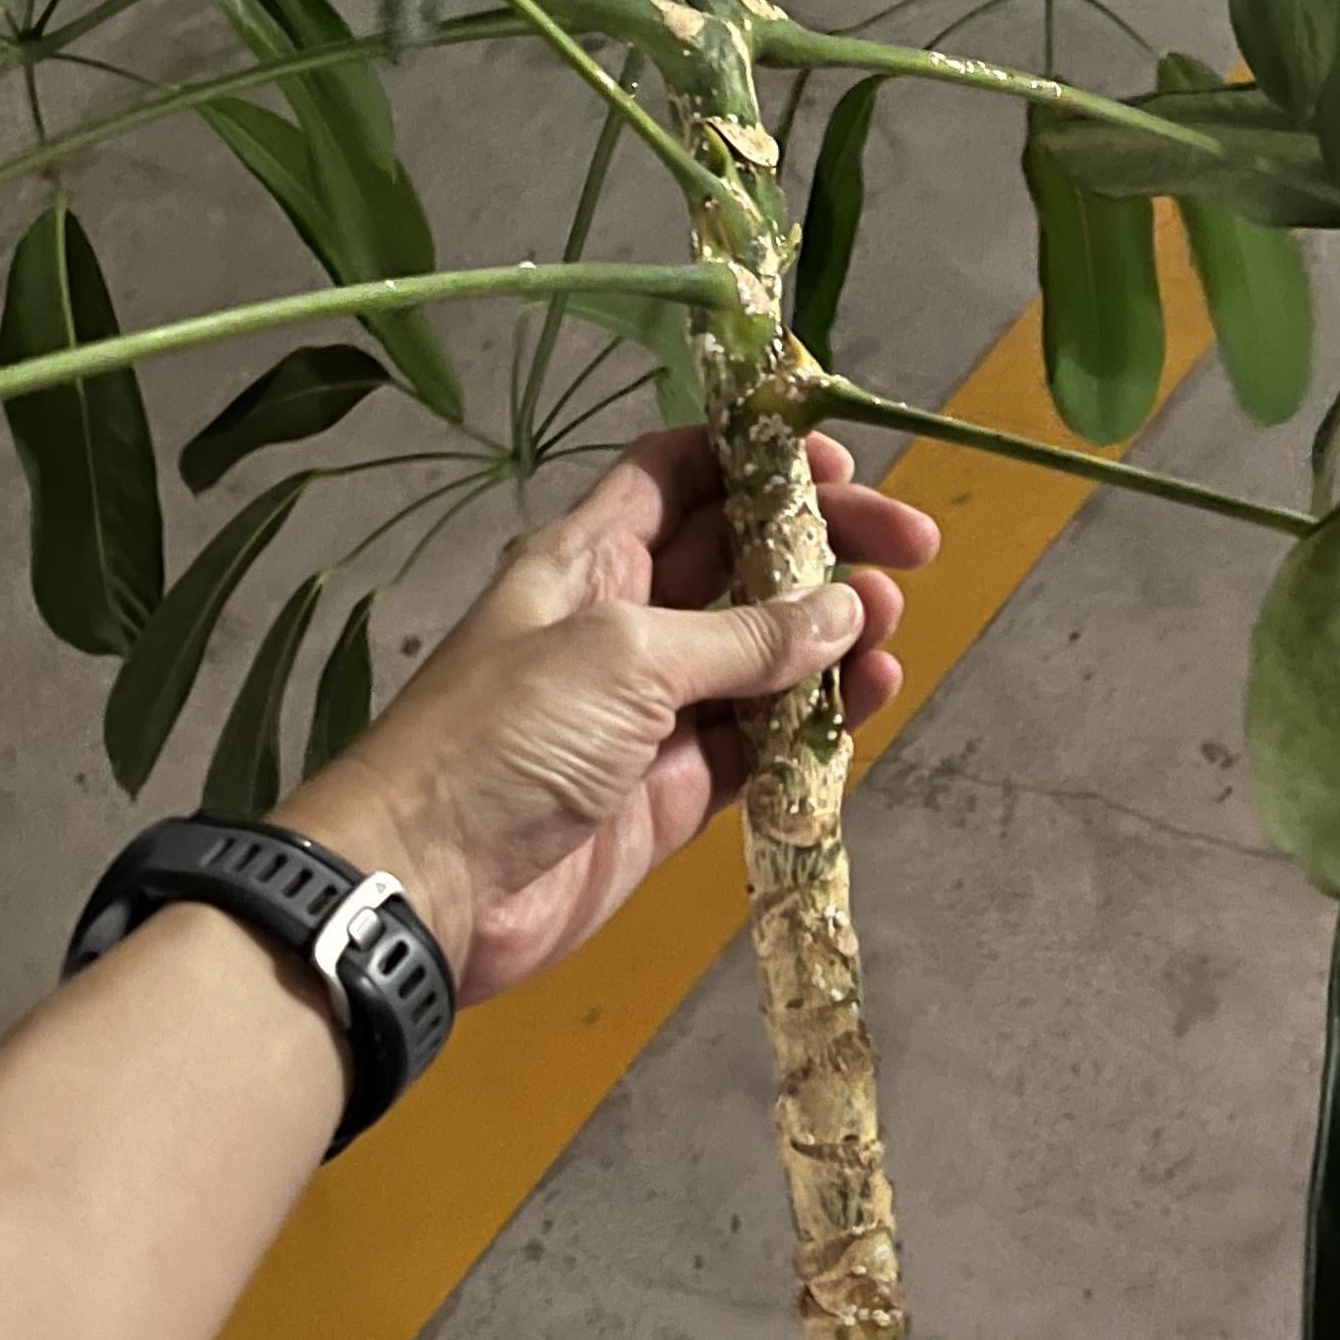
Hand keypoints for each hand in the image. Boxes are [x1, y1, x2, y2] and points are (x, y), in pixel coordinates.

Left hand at [280, 428, 938, 1007]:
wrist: (429, 883)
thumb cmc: (506, 737)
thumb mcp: (624, 657)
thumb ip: (741, 636)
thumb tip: (841, 610)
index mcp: (590, 557)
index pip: (680, 475)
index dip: (757, 456)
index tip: (839, 459)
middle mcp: (625, 621)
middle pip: (740, 557)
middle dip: (823, 542)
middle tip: (910, 546)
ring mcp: (652, 711)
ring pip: (763, 656)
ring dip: (830, 635)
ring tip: (891, 626)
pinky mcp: (673, 792)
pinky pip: (761, 744)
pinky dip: (816, 723)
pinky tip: (869, 699)